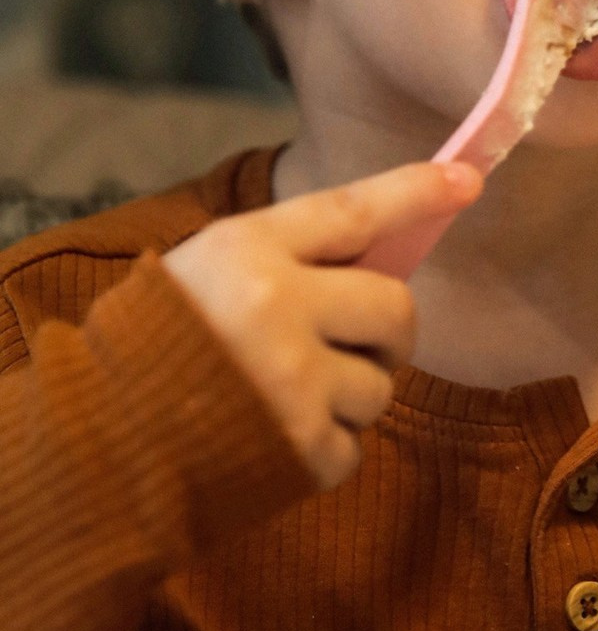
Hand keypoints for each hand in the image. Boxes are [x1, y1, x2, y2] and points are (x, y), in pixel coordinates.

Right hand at [163, 162, 481, 488]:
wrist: (98, 445)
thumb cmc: (160, 345)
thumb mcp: (210, 271)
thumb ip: (291, 260)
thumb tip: (388, 258)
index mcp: (248, 251)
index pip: (352, 210)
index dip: (415, 192)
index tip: (466, 181)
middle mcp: (277, 308)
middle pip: (397, 307)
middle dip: (387, 330)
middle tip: (349, 343)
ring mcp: (293, 382)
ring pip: (382, 384)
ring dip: (350, 395)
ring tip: (284, 398)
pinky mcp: (302, 449)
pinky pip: (357, 445)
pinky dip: (326, 448)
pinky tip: (273, 440)